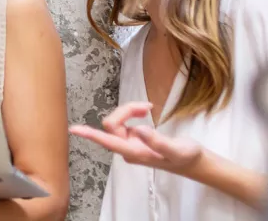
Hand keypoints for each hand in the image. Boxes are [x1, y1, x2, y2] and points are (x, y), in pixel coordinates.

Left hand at [69, 102, 202, 175]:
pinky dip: (132, 112)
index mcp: (135, 153)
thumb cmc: (186, 157)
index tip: (75, 130)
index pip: (109, 141)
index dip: (91, 135)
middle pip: (113, 125)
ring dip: (129, 110)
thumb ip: (158, 141)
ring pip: (117, 121)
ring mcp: (130, 143)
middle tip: (147, 106)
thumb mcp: (177, 149)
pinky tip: (145, 111)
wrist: (193, 162)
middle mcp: (128, 148)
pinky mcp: (134, 137)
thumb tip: (139, 130)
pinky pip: (124, 121)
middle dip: (125, 110)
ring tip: (148, 107)